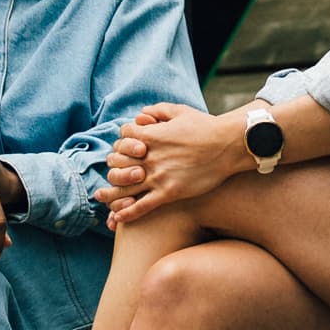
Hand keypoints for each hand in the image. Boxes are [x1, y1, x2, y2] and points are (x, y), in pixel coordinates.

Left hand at [93, 102, 251, 228]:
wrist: (228, 145)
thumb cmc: (206, 126)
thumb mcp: (179, 111)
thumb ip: (157, 110)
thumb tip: (141, 114)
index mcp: (150, 136)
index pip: (121, 139)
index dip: (121, 143)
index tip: (126, 149)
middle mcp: (149, 157)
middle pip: (116, 164)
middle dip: (113, 167)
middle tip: (114, 172)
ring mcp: (159, 176)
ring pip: (124, 188)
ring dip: (110, 195)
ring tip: (102, 198)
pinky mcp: (169, 193)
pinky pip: (142, 206)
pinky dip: (128, 213)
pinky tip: (118, 219)